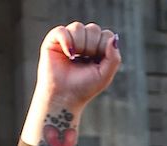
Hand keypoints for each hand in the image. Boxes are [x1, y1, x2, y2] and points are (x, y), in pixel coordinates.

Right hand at [20, 22, 121, 145]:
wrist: (64, 97)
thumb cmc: (84, 88)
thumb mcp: (105, 75)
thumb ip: (114, 57)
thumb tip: (114, 38)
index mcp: (96, 48)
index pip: (105, 35)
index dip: (103, 47)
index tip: (96, 63)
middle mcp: (82, 41)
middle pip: (93, 29)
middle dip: (92, 47)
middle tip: (84, 62)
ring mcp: (68, 40)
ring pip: (78, 27)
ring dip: (79, 45)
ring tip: (74, 59)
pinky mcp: (53, 41)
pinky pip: (62, 30)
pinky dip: (66, 41)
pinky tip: (68, 54)